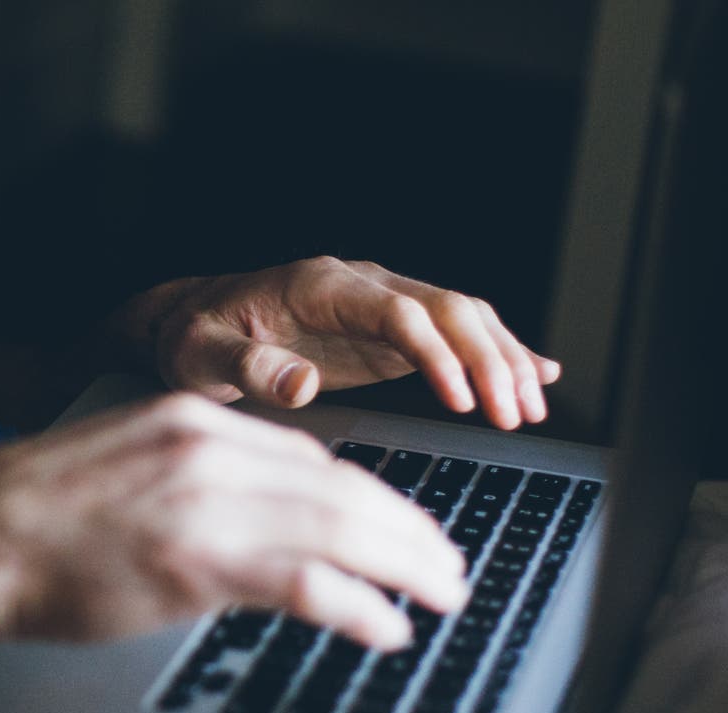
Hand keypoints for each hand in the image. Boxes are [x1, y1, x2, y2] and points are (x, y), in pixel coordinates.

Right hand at [0, 394, 469, 649]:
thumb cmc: (28, 516)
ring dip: (407, 565)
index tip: (395, 525)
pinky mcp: (199, 564)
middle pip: (345, 487)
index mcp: (191, 419)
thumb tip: (244, 516)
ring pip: (344, 528)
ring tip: (443, 592)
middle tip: (449, 562)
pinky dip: (362, 608)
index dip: (366, 496)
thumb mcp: (119, 464)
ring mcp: (207, 505)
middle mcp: (210, 449)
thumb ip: (188, 477)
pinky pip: (311, 584)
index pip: (308, 455)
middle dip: (409, 529)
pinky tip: (388, 627)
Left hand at [114, 257, 562, 428]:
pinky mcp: (385, 332)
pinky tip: (537, 375)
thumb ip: (246, 367)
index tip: (462, 400)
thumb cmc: (194, 337)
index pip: (399, 311)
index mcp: (320, 285)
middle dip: (489, 359)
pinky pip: (453, 334)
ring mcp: (378, 305)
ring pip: (461, 318)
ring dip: (502, 359)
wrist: (190, 322)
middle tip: (517, 413)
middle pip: (447, 309)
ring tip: (532, 407)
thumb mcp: (201, 354)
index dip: (437, 353)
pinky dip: (496, 353)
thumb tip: (299, 382)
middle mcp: (360, 285)